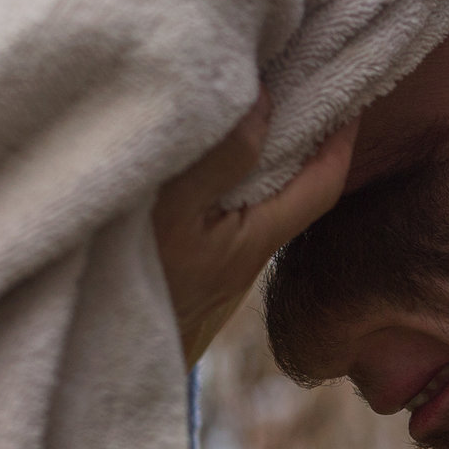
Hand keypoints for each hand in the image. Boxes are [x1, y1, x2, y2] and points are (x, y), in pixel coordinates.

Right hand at [153, 92, 355, 364]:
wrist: (97, 372)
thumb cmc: (135, 290)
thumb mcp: (175, 216)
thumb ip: (222, 160)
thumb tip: (265, 102)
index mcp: (256, 239)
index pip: (323, 182)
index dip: (342, 136)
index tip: (350, 88)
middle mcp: (246, 252)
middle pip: (295, 184)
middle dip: (305, 132)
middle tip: (304, 76)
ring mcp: (215, 261)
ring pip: (258, 194)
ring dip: (264, 148)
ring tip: (259, 96)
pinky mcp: (185, 266)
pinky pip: (222, 205)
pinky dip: (226, 169)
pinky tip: (205, 148)